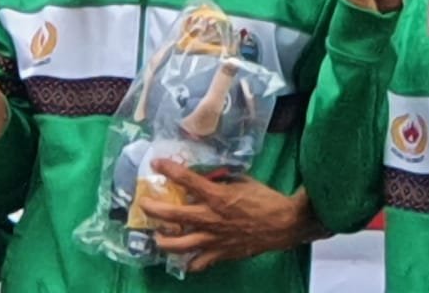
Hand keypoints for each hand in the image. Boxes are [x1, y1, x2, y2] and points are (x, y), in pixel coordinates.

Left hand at [139, 160, 320, 272]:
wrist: (284, 224)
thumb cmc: (265, 199)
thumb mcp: (242, 181)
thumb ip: (222, 180)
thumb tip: (207, 177)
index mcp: (216, 196)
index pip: (186, 180)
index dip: (168, 170)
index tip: (156, 164)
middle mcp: (209, 218)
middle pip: (171, 215)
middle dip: (152, 208)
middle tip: (144, 203)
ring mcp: (213, 239)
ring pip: (177, 245)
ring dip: (162, 239)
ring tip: (157, 235)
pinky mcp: (220, 254)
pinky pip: (197, 263)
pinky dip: (188, 261)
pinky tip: (185, 257)